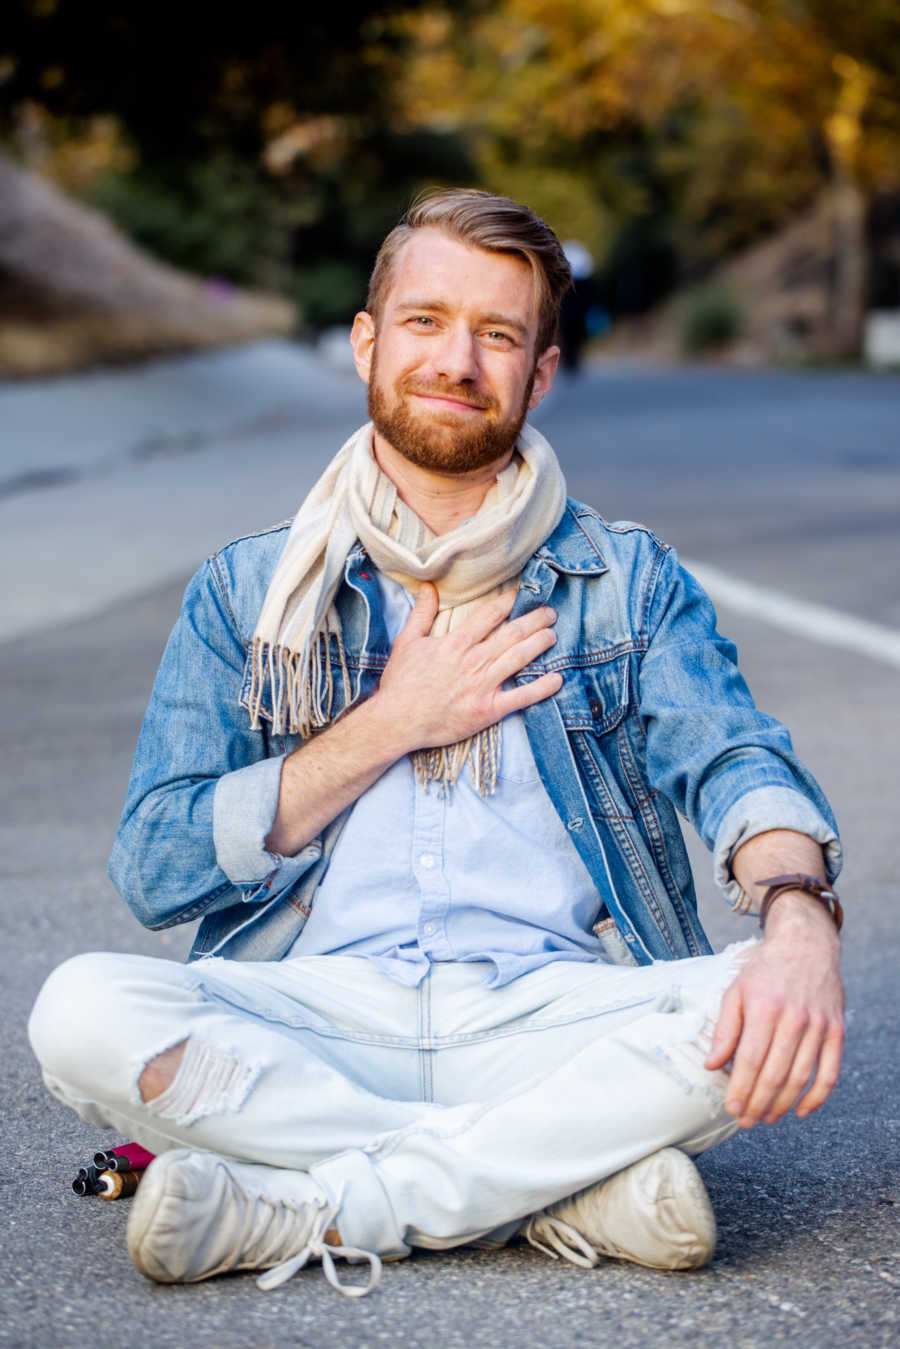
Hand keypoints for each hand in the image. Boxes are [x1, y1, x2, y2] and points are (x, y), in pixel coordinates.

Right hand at [373, 582, 562, 752]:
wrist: (397, 721)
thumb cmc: (400, 683)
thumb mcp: (406, 642)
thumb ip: (421, 614)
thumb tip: (428, 587)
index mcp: (455, 643)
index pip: (489, 615)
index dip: (508, 602)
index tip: (521, 595)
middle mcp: (473, 661)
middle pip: (512, 634)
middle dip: (534, 620)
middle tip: (550, 613)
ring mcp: (482, 685)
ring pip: (519, 658)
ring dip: (539, 644)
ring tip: (552, 634)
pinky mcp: (488, 710)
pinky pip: (521, 697)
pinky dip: (541, 688)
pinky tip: (557, 678)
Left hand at [705, 894, 843, 1126]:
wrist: (806, 945)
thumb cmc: (765, 969)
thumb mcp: (736, 990)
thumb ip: (725, 1029)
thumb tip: (712, 1065)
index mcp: (764, 1008)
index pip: (749, 1060)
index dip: (740, 1089)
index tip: (731, 1108)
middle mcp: (793, 1019)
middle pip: (774, 1074)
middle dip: (758, 1103)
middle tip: (746, 1121)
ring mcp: (818, 1027)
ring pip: (800, 1078)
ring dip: (782, 1104)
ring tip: (767, 1118)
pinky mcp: (836, 1032)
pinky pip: (829, 1073)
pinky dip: (817, 1097)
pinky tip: (801, 1111)